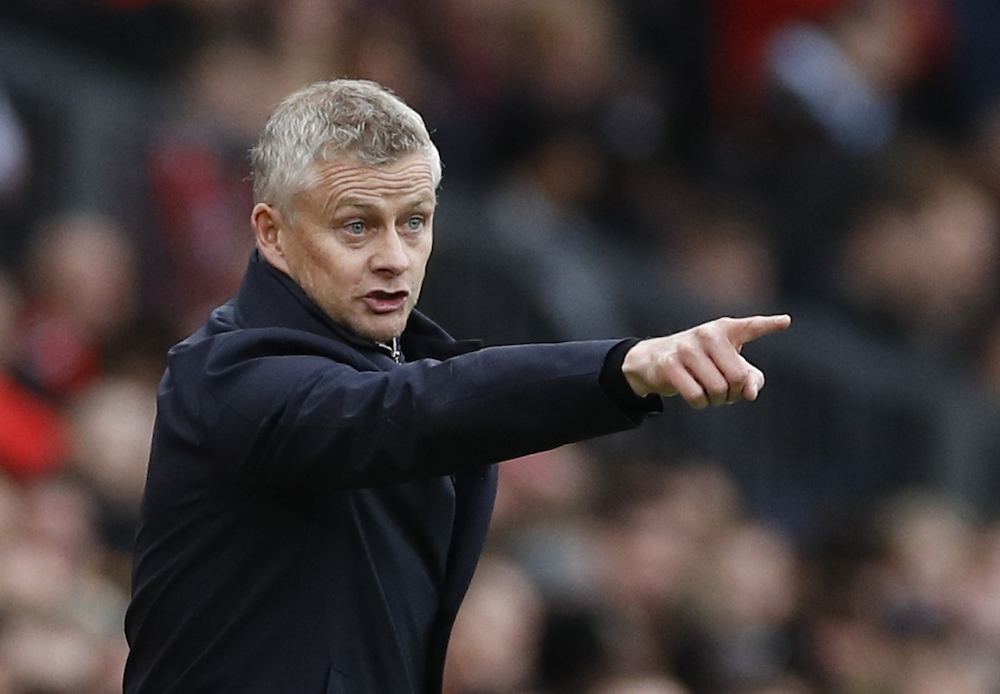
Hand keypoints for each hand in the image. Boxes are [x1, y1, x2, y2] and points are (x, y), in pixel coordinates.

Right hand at [622, 314, 790, 407]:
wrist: (655, 360)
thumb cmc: (701, 363)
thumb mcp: (727, 367)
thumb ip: (749, 380)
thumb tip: (749, 394)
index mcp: (725, 330)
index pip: (750, 327)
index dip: (769, 325)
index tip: (786, 322)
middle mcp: (707, 334)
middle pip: (737, 377)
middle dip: (733, 393)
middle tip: (724, 392)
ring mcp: (687, 348)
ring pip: (717, 389)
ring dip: (716, 400)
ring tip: (709, 393)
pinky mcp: (670, 365)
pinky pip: (696, 396)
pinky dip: (700, 403)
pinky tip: (695, 396)